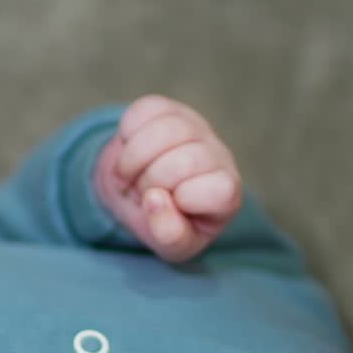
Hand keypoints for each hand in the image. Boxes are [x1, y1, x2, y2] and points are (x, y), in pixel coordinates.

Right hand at [92, 94, 243, 262]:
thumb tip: (155, 200)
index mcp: (227, 192)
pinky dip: (126, 136)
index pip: (221, 190)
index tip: (167, 208)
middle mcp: (217, 155)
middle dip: (152, 183)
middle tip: (141, 194)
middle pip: (186, 161)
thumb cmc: (164, 222)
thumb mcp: (171, 244)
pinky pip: (143, 111)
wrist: (140, 194)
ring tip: (128, 177)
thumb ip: (170, 235)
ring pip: (166, 131)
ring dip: (133, 159)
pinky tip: (129, 152)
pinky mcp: (166, 108)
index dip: (185, 201)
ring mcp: (193, 127)